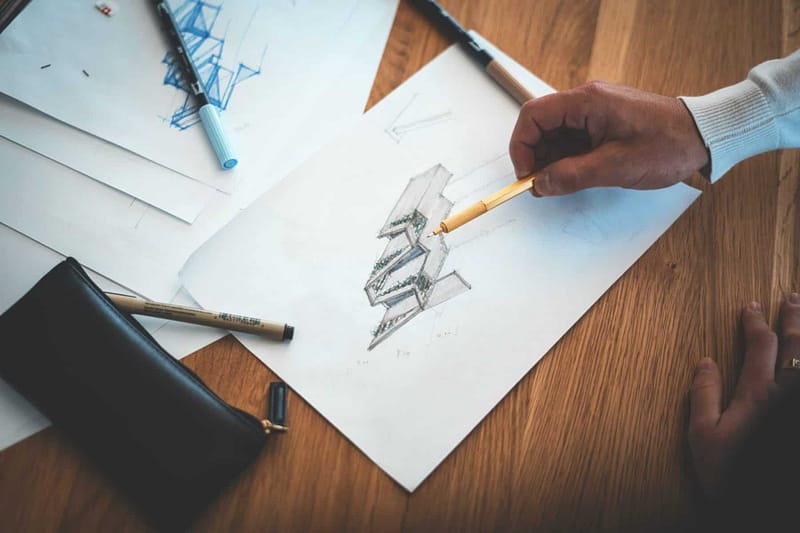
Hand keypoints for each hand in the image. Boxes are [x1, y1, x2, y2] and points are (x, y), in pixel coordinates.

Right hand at [508, 81, 708, 195]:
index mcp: (587, 102)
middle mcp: (587, 101)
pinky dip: (566, 159)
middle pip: (541, 125)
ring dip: (550, 160)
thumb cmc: (668, 144)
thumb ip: (572, 176)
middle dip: (535, 156)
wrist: (703, 137)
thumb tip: (540, 184)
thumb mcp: (616, 166)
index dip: (522, 146)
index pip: (533, 116)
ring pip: (555, 134)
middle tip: (541, 185)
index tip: (526, 174)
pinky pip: (573, 139)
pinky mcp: (603, 123)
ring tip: (558, 185)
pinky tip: (572, 177)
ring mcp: (595, 111)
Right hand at [688, 295, 799, 497]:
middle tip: (793, 297)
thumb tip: (705, 362)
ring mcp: (799, 407)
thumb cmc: (732, 475)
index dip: (754, 323)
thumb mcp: (703, 437)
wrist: (765, 508)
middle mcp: (788, 395)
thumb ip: (704, 396)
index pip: (760, 347)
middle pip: (796, 347)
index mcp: (758, 395)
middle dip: (794, 319)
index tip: (750, 306)